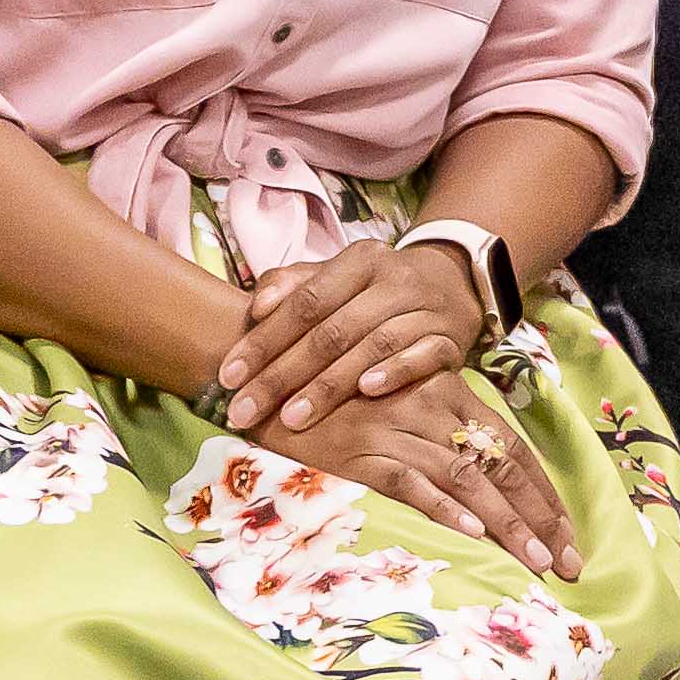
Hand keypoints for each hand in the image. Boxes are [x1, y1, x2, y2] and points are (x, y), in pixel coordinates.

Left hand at [214, 227, 491, 435]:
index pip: (303, 302)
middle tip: (246, 412)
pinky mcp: (450, 338)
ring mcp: (424, 308)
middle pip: (331, 330)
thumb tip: (255, 307)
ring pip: (372, 346)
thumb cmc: (375, 289)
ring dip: (330, 385)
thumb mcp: (335, 277)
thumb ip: (292, 286)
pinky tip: (368, 391)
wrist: (451, 284)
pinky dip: (397, 371)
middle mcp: (392, 280)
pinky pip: (424, 355)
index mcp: (358, 261)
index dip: (264, 340)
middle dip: (284, 375)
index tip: (228, 377)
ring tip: (293, 418)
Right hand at [276, 372, 570, 584]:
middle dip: (540, 518)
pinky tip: (471, 532)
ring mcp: (396, 428)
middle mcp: (431, 408)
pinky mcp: (359, 450)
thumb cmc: (332, 389)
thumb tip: (478, 474)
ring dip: (507, 523)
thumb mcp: (395, 398)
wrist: (267, 366)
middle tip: (569, 563)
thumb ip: (436, 425)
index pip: (511, 446)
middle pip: (501, 466)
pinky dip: (442, 506)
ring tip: (538, 562)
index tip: (568, 533)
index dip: (544, 491)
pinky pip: (409, 481)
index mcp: (447, 392)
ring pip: (467, 479)